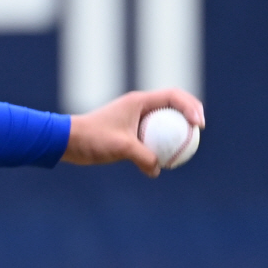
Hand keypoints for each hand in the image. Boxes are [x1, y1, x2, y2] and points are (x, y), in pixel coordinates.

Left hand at [61, 88, 203, 177]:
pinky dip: (161, 144)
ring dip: (176, 131)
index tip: (198, 124)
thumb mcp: (121, 148)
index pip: (174, 96)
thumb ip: (142, 157)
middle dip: (190, 115)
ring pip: (163, 122)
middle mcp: (139, 106)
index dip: (191, 107)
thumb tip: (157, 170)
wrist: (68, 141)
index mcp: (139, 101)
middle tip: (200, 132)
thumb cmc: (92, 139)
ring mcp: (134, 118)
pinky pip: (152, 136)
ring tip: (188, 146)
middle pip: (173, 106)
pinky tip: (165, 161)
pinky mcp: (129, 132)